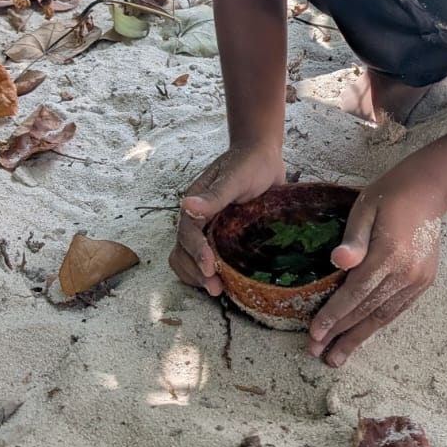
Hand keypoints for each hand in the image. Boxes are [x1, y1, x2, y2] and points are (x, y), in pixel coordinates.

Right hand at [170, 145, 285, 295]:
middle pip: (183, 252)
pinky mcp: (222, 238)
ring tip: (218, 290)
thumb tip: (186, 206)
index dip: (196, 254)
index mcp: (195, 204)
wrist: (263, 157)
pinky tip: (226, 282)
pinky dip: (210, 273)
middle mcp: (197, 219)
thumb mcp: (235, 177)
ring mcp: (208, 229)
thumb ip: (213, 195)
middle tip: (216, 289)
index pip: (187, 234)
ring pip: (189, 260)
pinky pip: (208, 259)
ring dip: (198, 277)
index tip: (210, 269)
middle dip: (196, 273)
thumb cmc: (249, 163)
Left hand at [307, 171, 442, 367]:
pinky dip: (376, 324)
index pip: (355, 293)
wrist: (429, 191)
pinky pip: (396, 309)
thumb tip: (337, 261)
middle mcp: (406, 273)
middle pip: (367, 311)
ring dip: (358, 337)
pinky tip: (361, 334)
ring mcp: (417, 280)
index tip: (314, 334)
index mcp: (389, 254)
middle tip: (317, 353)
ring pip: (383, 316)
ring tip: (338, 356)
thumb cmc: (390, 195)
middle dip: (341, 334)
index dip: (333, 315)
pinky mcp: (423, 282)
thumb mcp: (365, 208)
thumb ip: (353, 238)